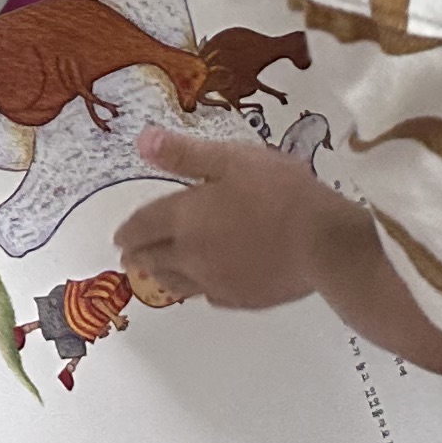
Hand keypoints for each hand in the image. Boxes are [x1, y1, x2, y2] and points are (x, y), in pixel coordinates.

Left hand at [118, 128, 358, 311]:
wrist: (323, 244)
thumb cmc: (279, 192)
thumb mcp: (232, 158)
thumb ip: (185, 154)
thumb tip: (141, 142)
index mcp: (186, 217)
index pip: (145, 225)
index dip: (128, 230)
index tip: (118, 236)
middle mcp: (192, 255)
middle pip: (154, 259)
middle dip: (138, 255)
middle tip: (129, 256)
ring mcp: (216, 281)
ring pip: (175, 283)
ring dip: (160, 276)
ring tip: (156, 272)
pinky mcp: (242, 299)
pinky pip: (207, 296)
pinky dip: (196, 289)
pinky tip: (204, 286)